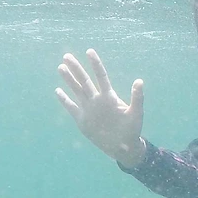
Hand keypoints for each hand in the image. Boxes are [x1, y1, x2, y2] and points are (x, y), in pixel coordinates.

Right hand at [56, 49, 145, 167]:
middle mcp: (97, 100)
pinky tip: (58, 91)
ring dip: (69, 80)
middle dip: (76, 69)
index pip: (101, 77)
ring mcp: (89, 109)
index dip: (95, 64)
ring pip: (77, 91)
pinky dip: (64, 100)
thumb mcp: (136, 113)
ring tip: (61, 67)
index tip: (90, 51)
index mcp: (109, 97)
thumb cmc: (132, 129)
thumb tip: (139, 81)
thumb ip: (137, 98)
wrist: (123, 146)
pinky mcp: (82, 120)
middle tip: (67, 56)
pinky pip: (71, 108)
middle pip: (85, 81)